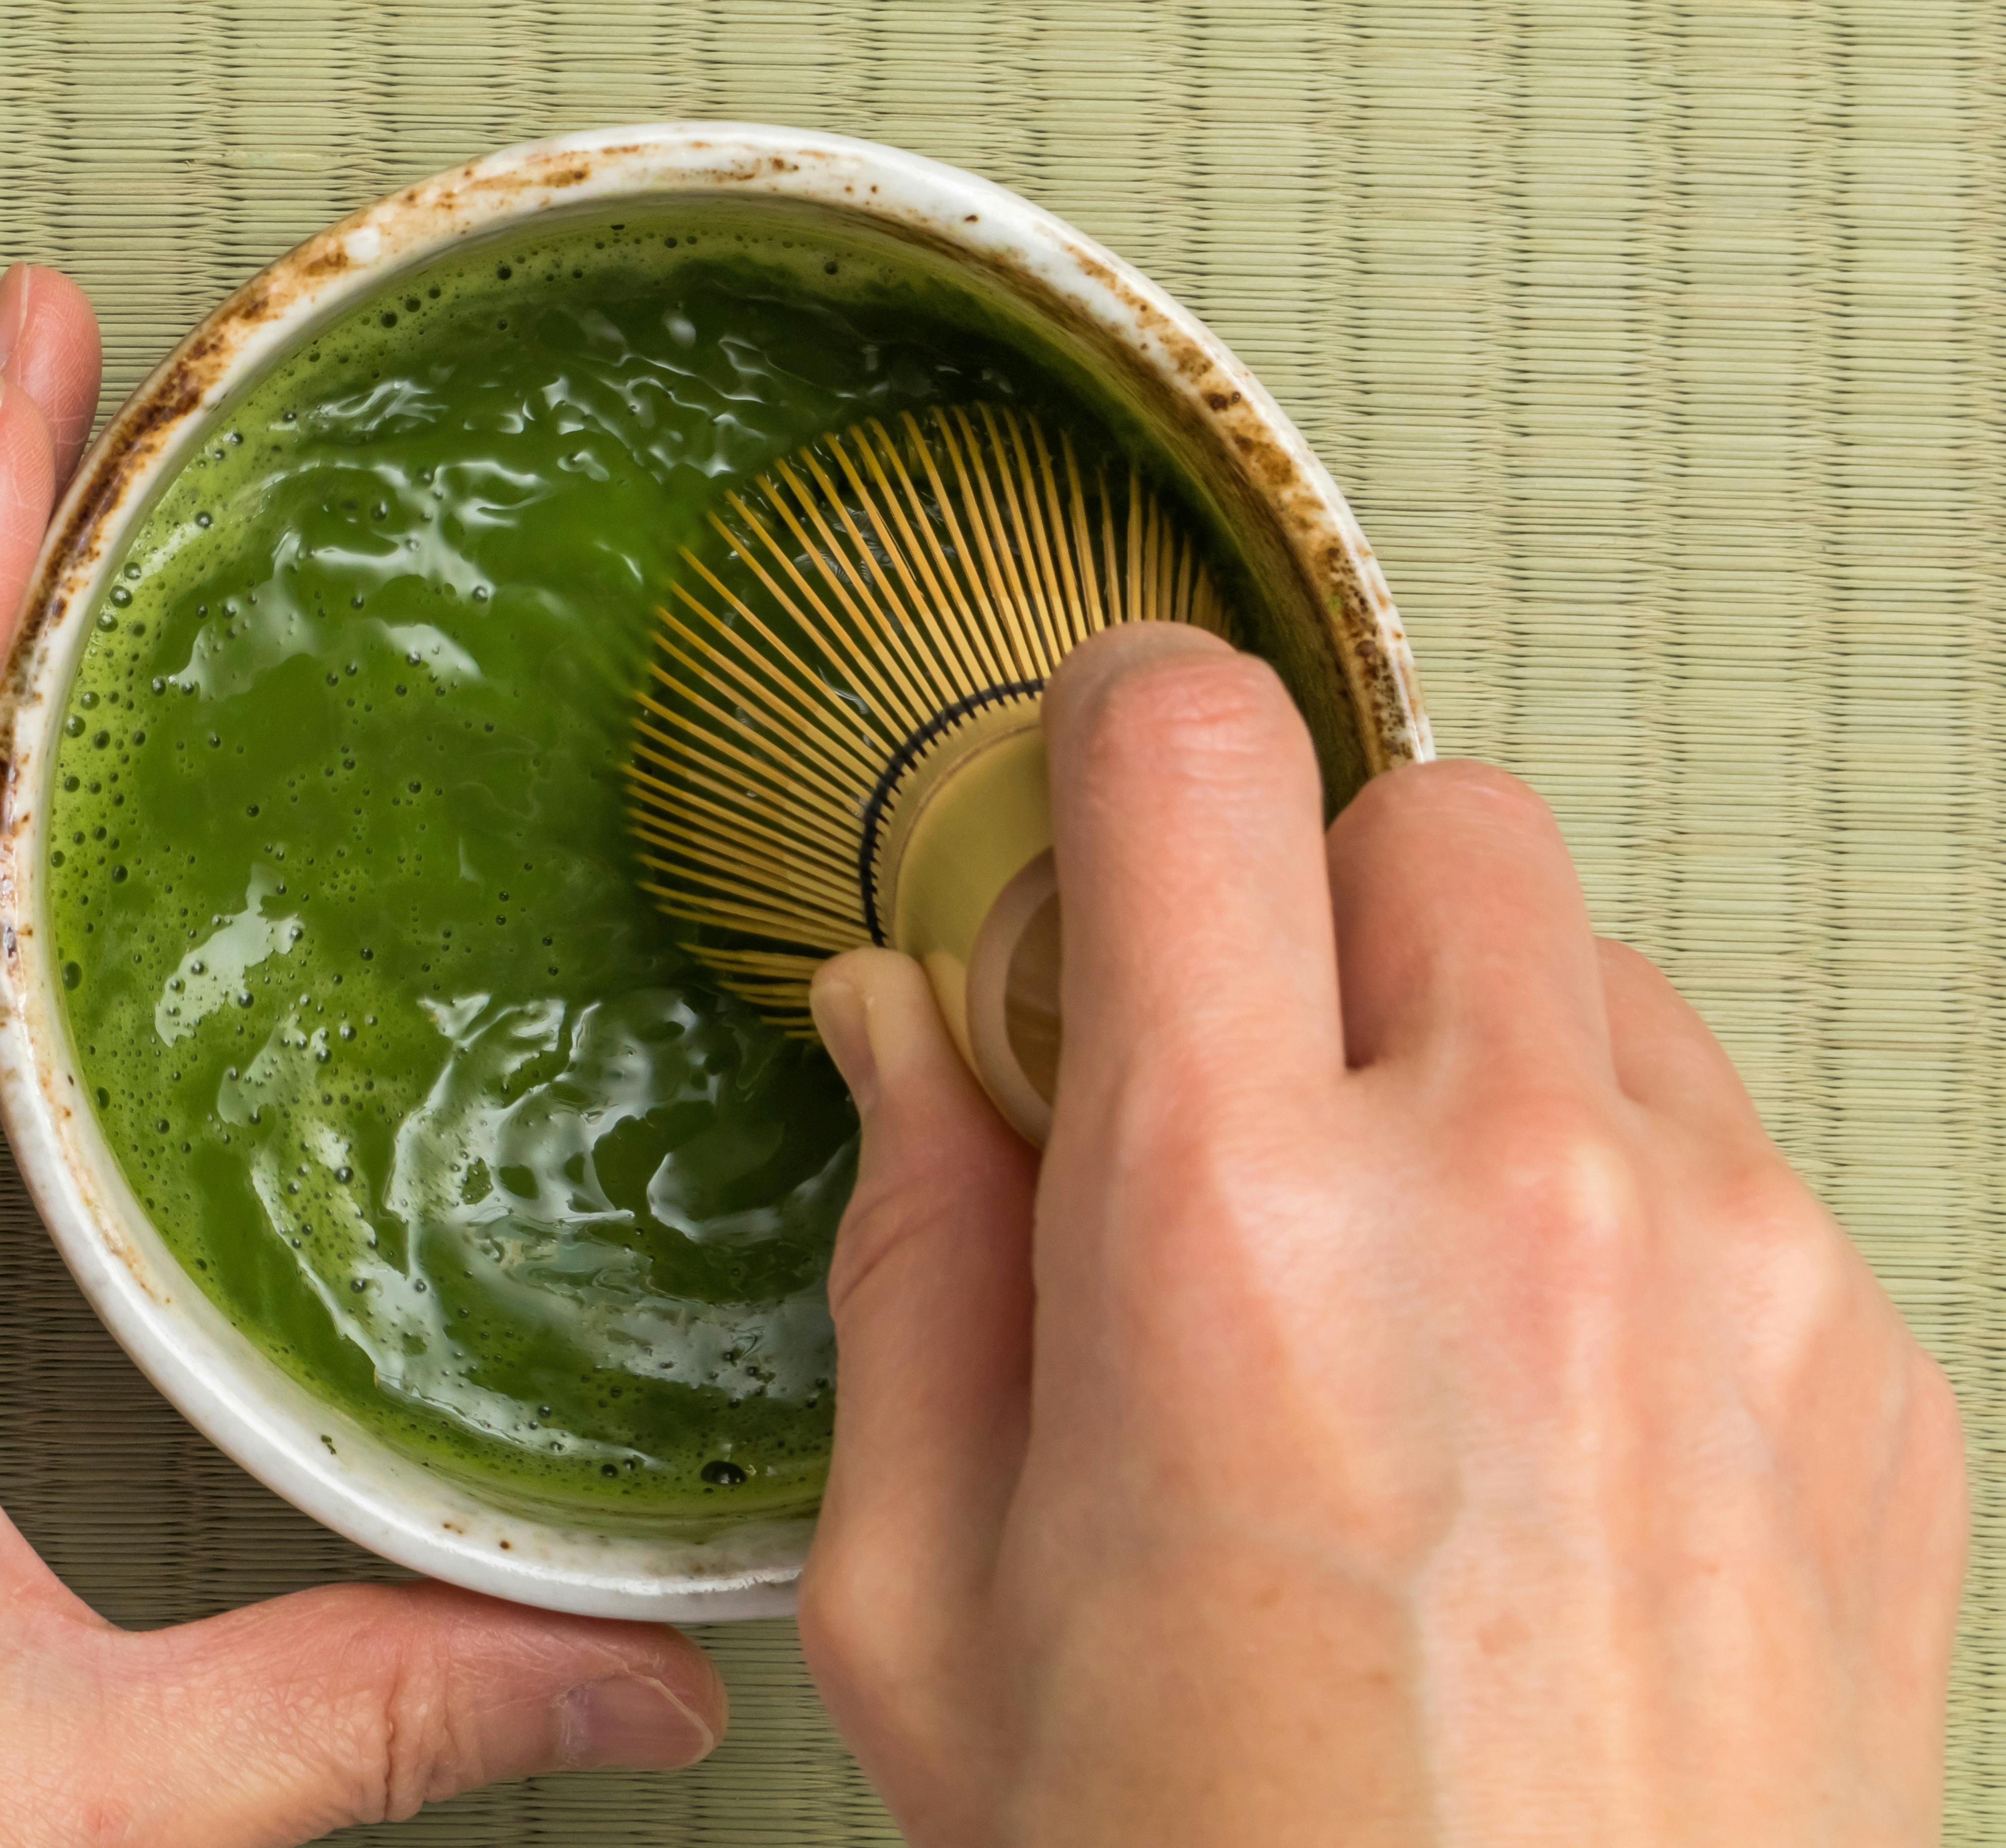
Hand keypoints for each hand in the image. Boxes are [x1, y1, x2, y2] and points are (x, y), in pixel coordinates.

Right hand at [799, 623, 1962, 1844]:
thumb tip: (903, 1030)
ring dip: (1473, 1050)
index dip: (1118, 733)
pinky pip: (1727, 1144)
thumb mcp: (931, 1610)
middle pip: (1429, 811)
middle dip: (1311, 902)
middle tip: (1242, 1089)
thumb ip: (912, 1261)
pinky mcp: (1872, 1364)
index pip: (1189, 760)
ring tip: (1406, 1287)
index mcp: (1225, 1231)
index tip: (1094, 798)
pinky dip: (1615, 1200)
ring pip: (1592, 968)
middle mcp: (1510, 1191)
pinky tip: (1545, 1410)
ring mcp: (1737, 1267)